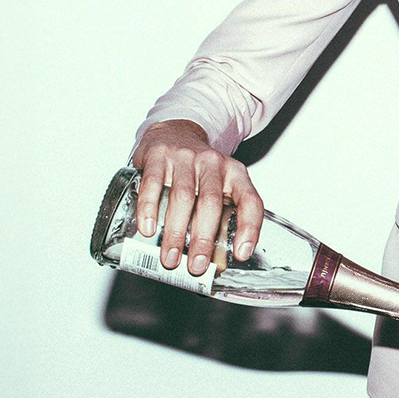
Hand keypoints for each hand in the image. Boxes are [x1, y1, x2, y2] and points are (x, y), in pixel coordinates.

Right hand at [129, 120, 265, 276]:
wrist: (175, 132)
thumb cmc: (199, 170)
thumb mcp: (220, 185)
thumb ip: (221, 216)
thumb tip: (216, 262)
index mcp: (235, 173)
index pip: (250, 201)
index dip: (249, 229)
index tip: (241, 253)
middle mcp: (213, 164)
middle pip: (211, 204)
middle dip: (204, 239)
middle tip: (197, 265)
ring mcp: (185, 158)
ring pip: (182, 197)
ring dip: (175, 232)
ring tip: (171, 258)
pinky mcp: (158, 156)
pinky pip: (153, 184)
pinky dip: (149, 209)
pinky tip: (147, 229)